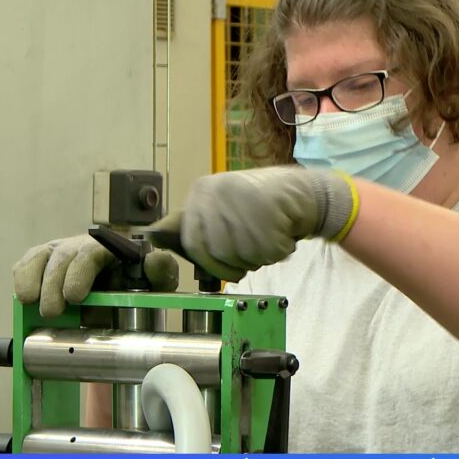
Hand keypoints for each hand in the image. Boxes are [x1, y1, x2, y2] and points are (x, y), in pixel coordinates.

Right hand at [13, 234, 179, 316]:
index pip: (92, 253)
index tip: (74, 296)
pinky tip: (23, 295)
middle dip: (54, 284)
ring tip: (30, 302)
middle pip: (63, 257)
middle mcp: (83, 246)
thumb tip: (155, 259)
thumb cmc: (138, 285)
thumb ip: (160, 271)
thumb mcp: (157, 282)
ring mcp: (61, 251)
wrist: (121, 292)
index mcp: (111, 249)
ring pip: (41, 256)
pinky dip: (23, 276)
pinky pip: (27, 262)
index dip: (80, 272)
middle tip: (52, 311)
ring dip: (33, 279)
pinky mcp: (44, 261)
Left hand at [149, 166, 358, 281]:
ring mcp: (244, 202)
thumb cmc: (259, 207)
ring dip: (259, 257)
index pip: (192, 241)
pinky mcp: (270, 212)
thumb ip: (195, 225)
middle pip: (218, 252)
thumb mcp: (221, 209)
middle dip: (236, 262)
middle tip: (253, 252)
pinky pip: (266, 254)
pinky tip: (281, 234)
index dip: (209, 261)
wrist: (303, 192)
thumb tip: (154, 237)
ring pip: (242, 255)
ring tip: (268, 236)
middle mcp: (219, 192)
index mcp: (203, 191)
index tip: (223, 267)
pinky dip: (277, 253)